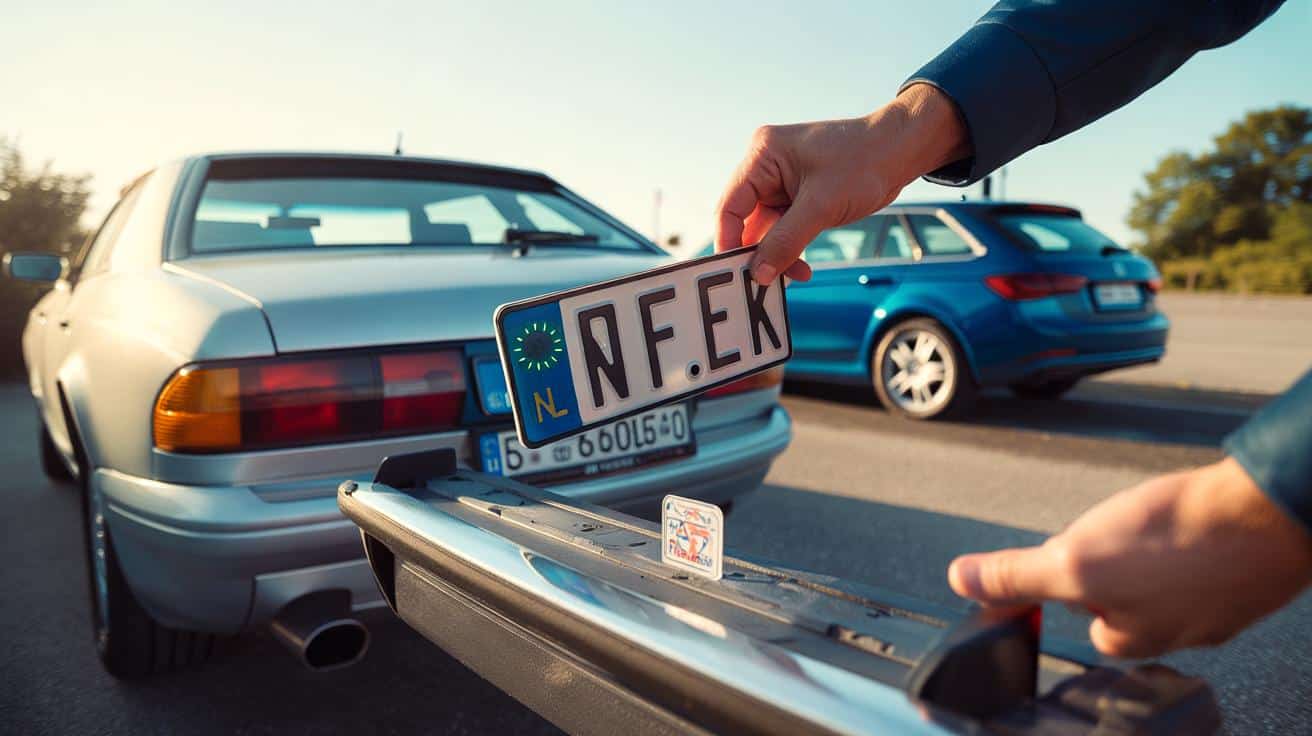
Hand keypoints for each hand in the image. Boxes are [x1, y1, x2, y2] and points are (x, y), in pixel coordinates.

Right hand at [716, 83, 970, 285]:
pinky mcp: (799, 196)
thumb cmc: (865, 163)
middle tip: (768, 284)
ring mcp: (783, 181)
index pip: (730, 206)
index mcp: (763, 155)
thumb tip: (757, 274)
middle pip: (747, 220)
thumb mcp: (821, 206)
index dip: (730, 241)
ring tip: (798, 274)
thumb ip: (785, 241)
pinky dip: (792, 248)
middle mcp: (767, 166)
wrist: (903, 150)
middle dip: (760, 252)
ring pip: (767, 229)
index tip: (734, 274)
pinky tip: (803, 267)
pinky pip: (784, 229)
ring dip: (779, 255)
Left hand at [948, 458, 1311, 657]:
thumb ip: (1018, 576)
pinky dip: (1190, 536)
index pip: (1080, 613)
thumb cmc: (1182, 540)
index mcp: (1133, 638)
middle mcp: (1175, 631)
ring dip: (1151, 545)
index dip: (1068, 571)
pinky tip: (1190, 519)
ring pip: (1161, 573)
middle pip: (1121, 592)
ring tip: (1155, 520)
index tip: (1074, 547)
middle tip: (1119, 527)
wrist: (1269, 509)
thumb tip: (961, 582)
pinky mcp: (1243, 573)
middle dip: (1112, 555)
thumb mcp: (1075, 560)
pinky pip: (1201, 557)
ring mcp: (1214, 603)